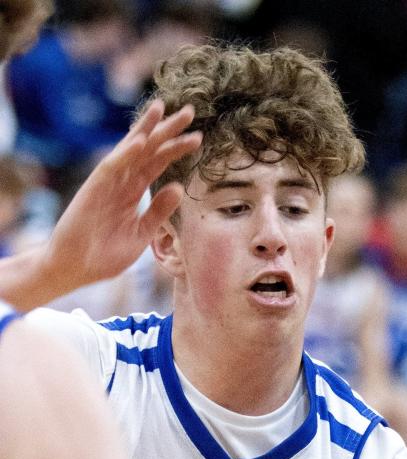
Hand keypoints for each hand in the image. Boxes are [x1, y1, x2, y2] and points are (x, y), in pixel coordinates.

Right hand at [41, 100, 201, 299]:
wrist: (75, 269)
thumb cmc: (105, 254)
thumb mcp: (142, 233)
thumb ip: (159, 212)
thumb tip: (179, 188)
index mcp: (133, 191)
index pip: (158, 163)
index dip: (176, 148)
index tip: (198, 137)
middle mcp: (121, 181)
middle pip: (148, 149)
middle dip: (167, 130)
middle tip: (189, 111)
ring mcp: (107, 183)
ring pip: (129, 151)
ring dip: (145, 130)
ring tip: (161, 108)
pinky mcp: (93, 190)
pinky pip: (111, 168)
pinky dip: (126, 154)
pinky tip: (141, 141)